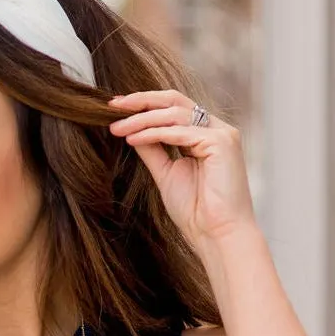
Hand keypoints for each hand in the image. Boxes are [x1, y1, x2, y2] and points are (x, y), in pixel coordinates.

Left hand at [108, 89, 257, 253]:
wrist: (216, 234)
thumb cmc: (196, 211)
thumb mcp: (166, 173)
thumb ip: (153, 149)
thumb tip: (132, 131)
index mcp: (205, 134)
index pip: (173, 108)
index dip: (145, 104)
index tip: (116, 109)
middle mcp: (216, 129)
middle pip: (175, 101)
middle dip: (141, 101)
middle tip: (113, 106)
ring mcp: (221, 133)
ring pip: (175, 114)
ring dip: (142, 119)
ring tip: (117, 128)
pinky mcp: (221, 142)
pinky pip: (180, 132)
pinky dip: (153, 133)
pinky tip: (132, 139)